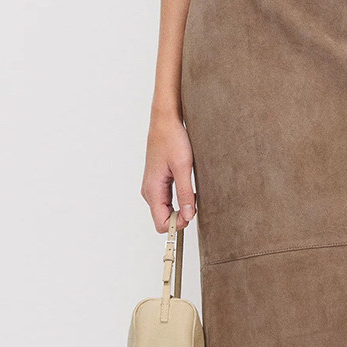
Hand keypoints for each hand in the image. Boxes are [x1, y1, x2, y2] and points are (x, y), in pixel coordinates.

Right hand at [142, 109, 196, 229]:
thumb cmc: (172, 139)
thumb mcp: (183, 167)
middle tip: (197, 205)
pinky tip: (190, 191)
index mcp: (152, 190)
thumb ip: (185, 193)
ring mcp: (153, 187)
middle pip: (163, 219)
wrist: (165, 122)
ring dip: (180, 209)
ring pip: (165, 211)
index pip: (161, 223)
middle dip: (180, 218)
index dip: (177, 225)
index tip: (193, 215)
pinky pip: (167, 201)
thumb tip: (188, 216)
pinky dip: (179, 201)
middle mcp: (149, 191)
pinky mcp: (158, 182)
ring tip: (194, 196)